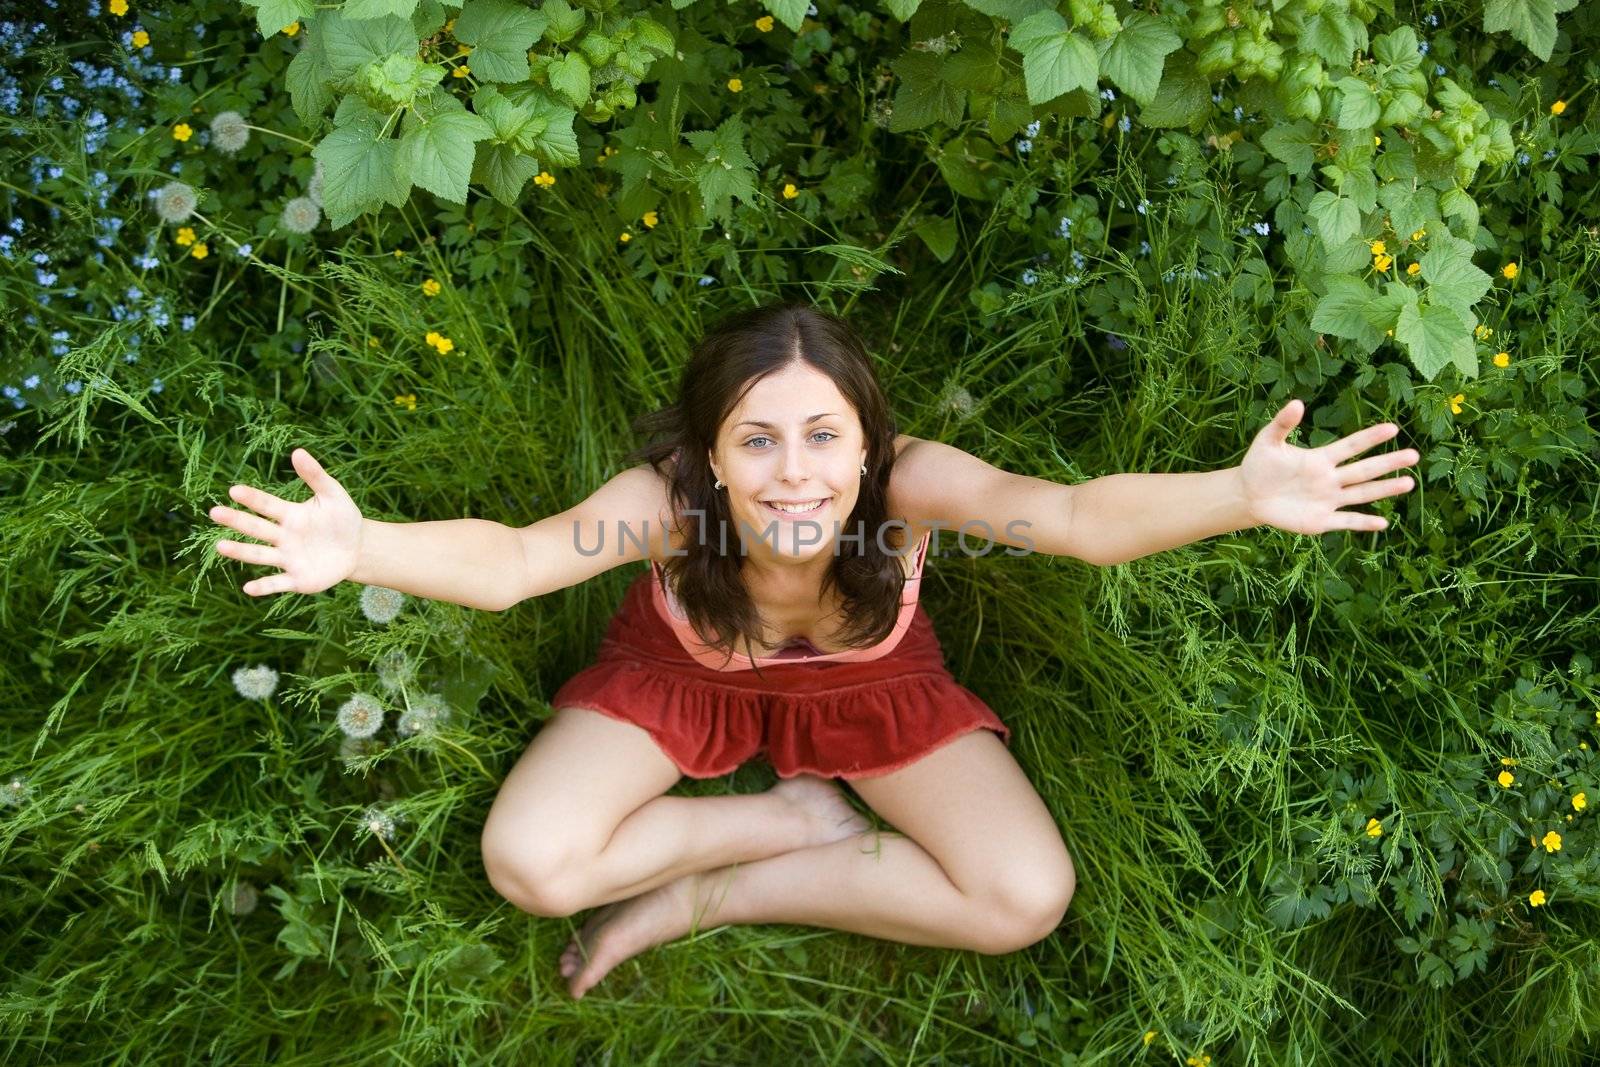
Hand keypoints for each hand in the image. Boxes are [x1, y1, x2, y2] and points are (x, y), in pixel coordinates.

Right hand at [209, 448, 363, 595]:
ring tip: (221, 547)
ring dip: (241, 552)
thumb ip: (315, 476)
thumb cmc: (342, 518)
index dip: (252, 498)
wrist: (357, 548)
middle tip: (215, 512)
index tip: (234, 491)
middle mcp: (283, 536)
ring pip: (260, 555)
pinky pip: (277, 583)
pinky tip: (248, 588)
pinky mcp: (297, 580)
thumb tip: (298, 451)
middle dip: (236, 521)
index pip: (267, 505)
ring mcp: (288, 558)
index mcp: (290, 515)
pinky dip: (264, 586)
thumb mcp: (332, 495)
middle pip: (256, 528)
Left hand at [1238, 399, 1418, 534]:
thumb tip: (1297, 402)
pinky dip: (1363, 523)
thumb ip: (1282, 424)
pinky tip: (1383, 522)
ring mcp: (1328, 500)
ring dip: (1384, 489)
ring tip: (1409, 483)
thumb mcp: (1268, 442)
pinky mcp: (1321, 521)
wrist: (1249, 495)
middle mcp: (1331, 479)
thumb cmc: (1260, 465)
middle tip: (1414, 455)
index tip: (1392, 427)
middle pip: (1364, 470)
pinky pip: (1346, 521)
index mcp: (1321, 459)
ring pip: (1362, 494)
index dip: (1370, 437)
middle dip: (1388, 463)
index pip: (1351, 446)